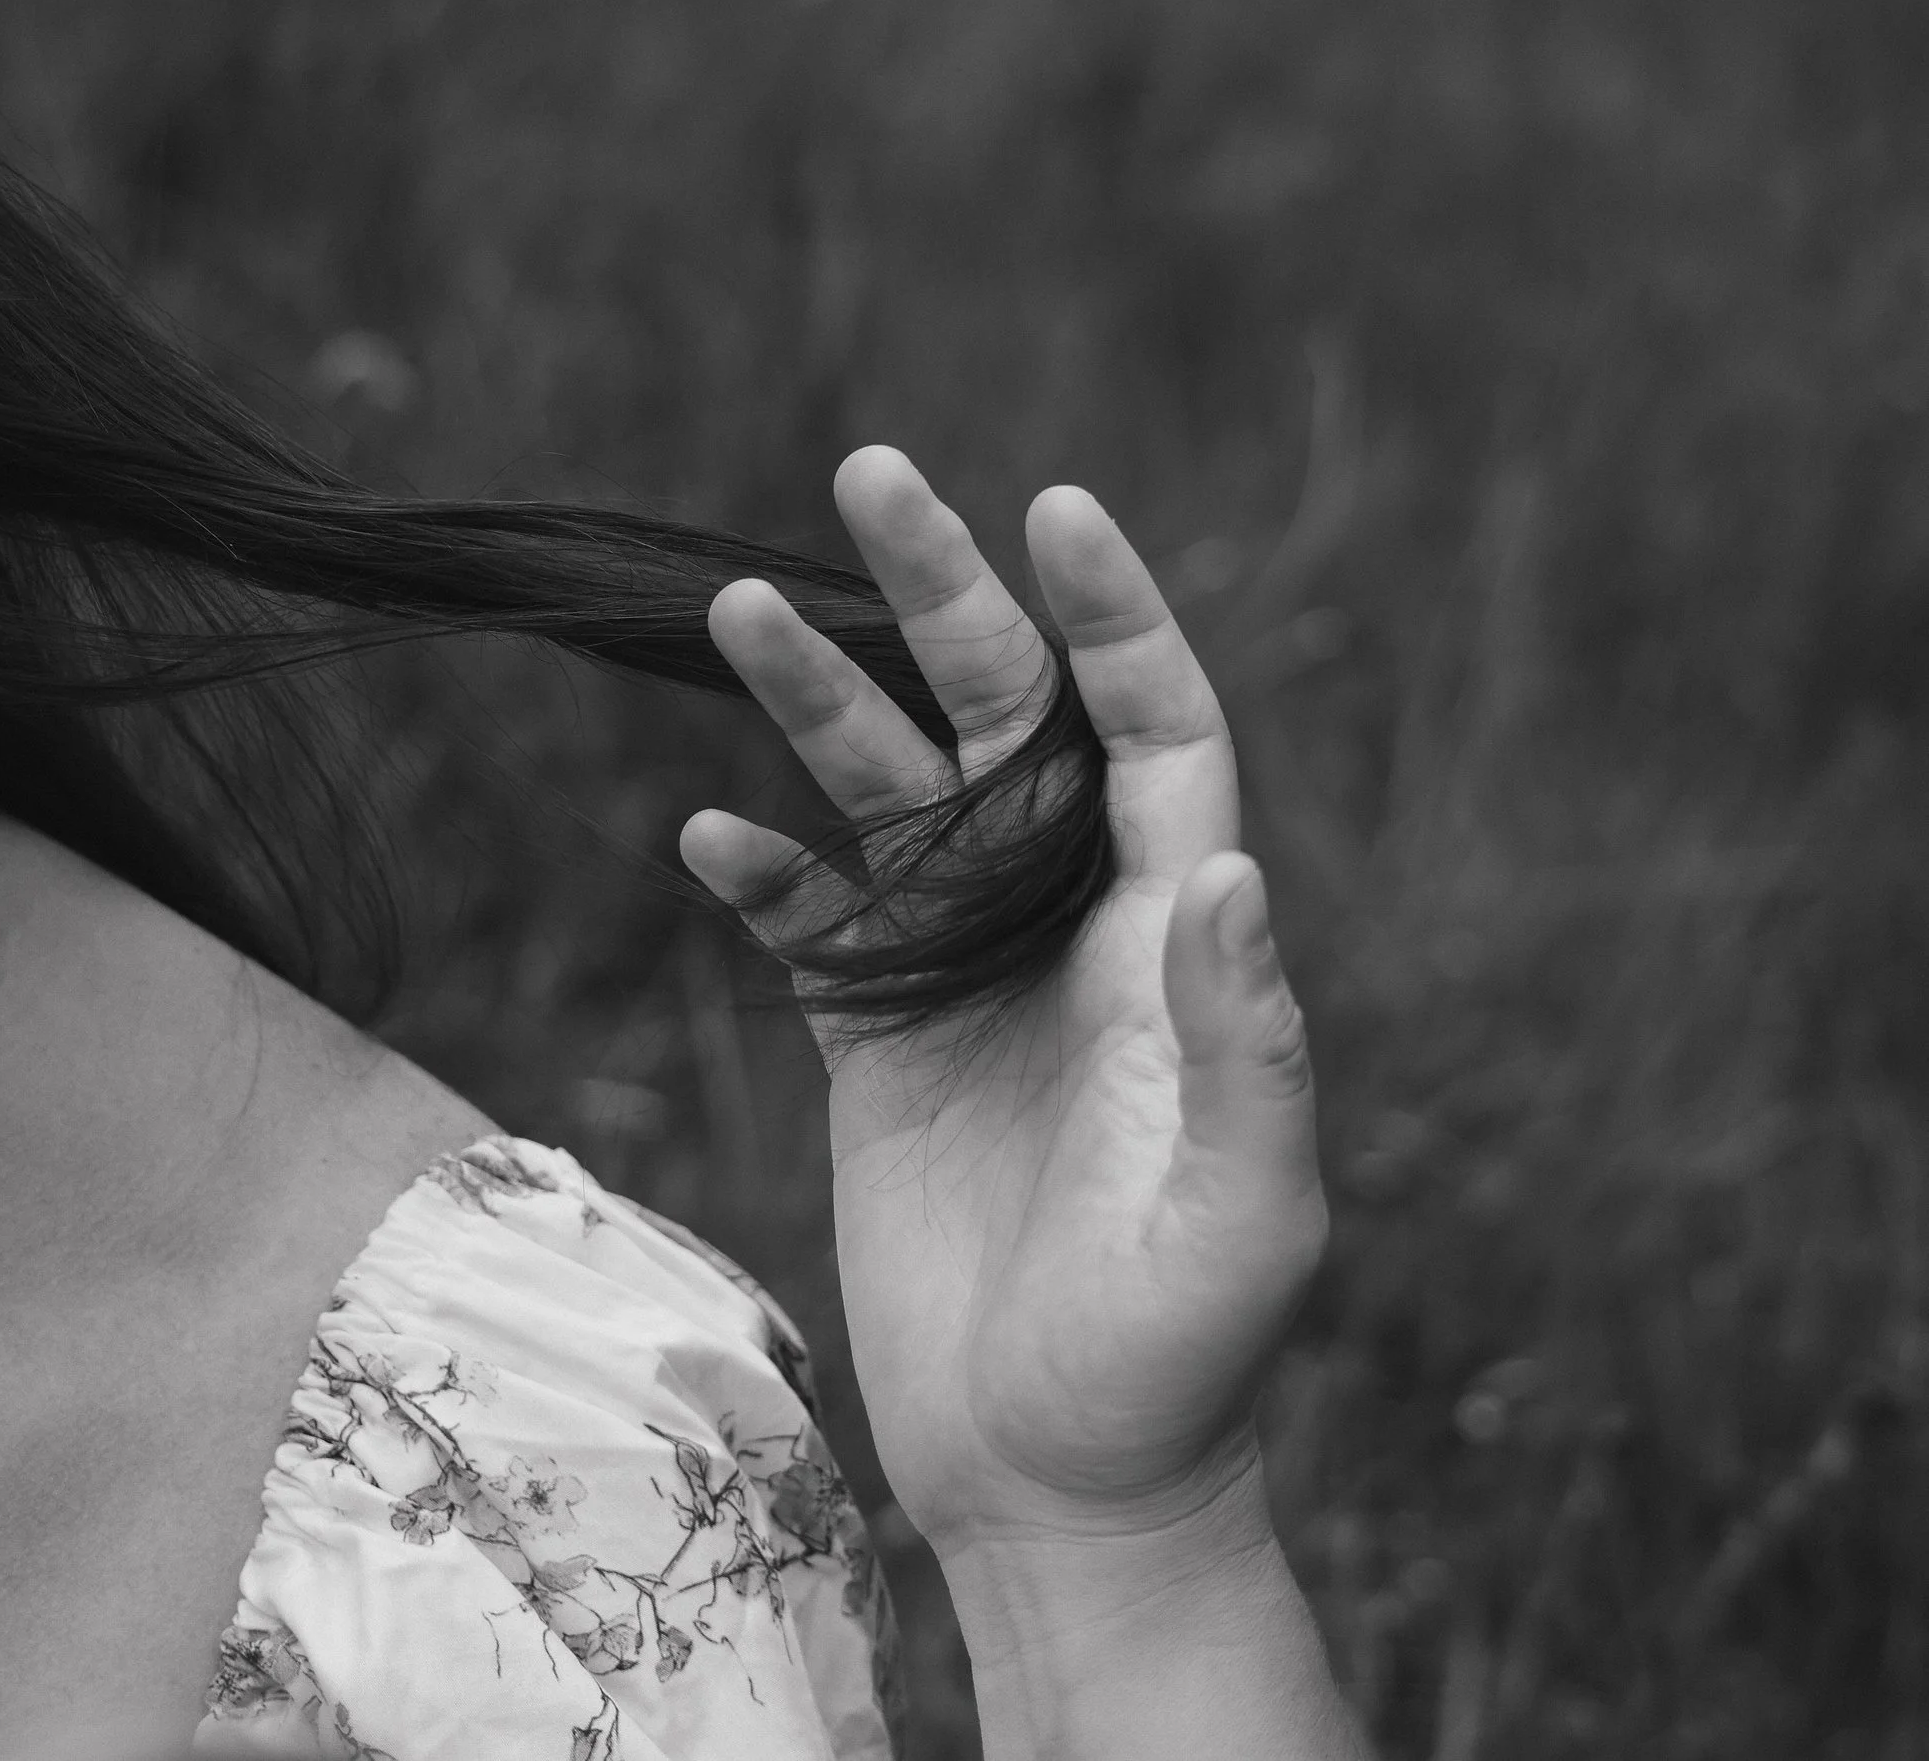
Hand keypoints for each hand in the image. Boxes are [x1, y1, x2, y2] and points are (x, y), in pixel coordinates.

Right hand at [682, 446, 1325, 1555]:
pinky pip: (811, 922)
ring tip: (738, 605)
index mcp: (1167, 941)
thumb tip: (1220, 871)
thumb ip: (1239, 1042)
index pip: (1152, 732)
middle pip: (1004, 720)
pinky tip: (712, 835)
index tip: (1055, 509)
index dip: (1114, 618)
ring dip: (818, 704)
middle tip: (872, 476)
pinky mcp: (875, 1043)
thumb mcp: (1242, 1215)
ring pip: (888, 796)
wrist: (1056, 1478)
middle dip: (945, 598)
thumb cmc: (1177, 1358)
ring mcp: (964, 978)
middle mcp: (1067, 928)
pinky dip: (763, 872)